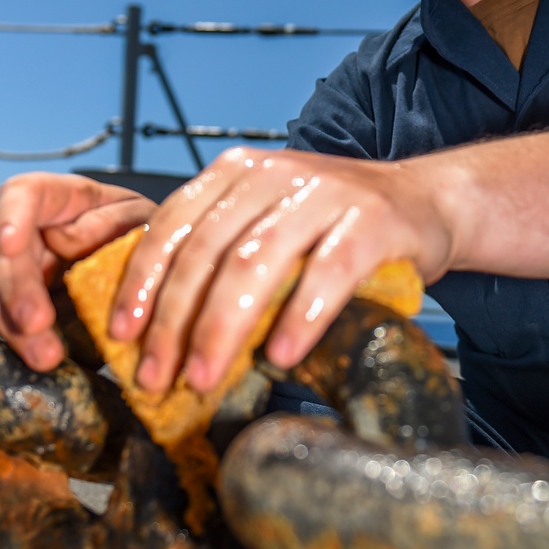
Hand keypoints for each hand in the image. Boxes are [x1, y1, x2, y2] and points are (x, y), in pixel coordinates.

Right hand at [0, 172, 153, 369]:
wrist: (157, 281)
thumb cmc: (149, 239)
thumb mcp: (145, 221)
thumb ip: (112, 223)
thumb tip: (61, 239)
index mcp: (65, 201)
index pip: (26, 194)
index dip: (12, 216)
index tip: (10, 243)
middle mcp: (32, 233)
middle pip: (8, 254)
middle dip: (19, 290)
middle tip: (37, 322)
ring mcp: (19, 271)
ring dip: (15, 327)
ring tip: (46, 356)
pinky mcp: (13, 305)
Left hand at [109, 146, 456, 394]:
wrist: (426, 200)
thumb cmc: (336, 225)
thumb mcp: (269, 219)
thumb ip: (223, 253)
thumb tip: (158, 332)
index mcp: (238, 171)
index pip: (173, 222)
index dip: (142, 279)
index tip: (122, 333)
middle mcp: (275, 173)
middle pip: (208, 250)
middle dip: (174, 319)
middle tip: (156, 375)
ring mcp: (325, 193)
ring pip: (256, 262)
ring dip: (222, 327)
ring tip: (203, 377)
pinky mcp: (372, 220)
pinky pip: (328, 272)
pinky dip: (299, 318)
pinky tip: (280, 358)